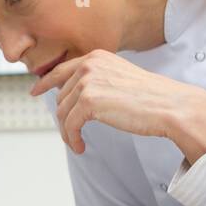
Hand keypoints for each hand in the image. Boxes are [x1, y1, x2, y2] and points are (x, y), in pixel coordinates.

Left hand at [29, 49, 205, 161]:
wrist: (170, 106)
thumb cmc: (151, 97)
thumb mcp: (120, 78)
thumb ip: (98, 80)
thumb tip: (73, 94)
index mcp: (97, 57)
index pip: (62, 70)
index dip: (45, 82)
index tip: (35, 91)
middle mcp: (89, 65)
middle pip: (61, 96)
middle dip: (64, 117)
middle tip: (72, 133)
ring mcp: (87, 82)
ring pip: (62, 113)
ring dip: (68, 132)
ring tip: (78, 142)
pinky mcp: (89, 102)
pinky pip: (69, 126)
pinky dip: (72, 139)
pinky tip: (81, 147)